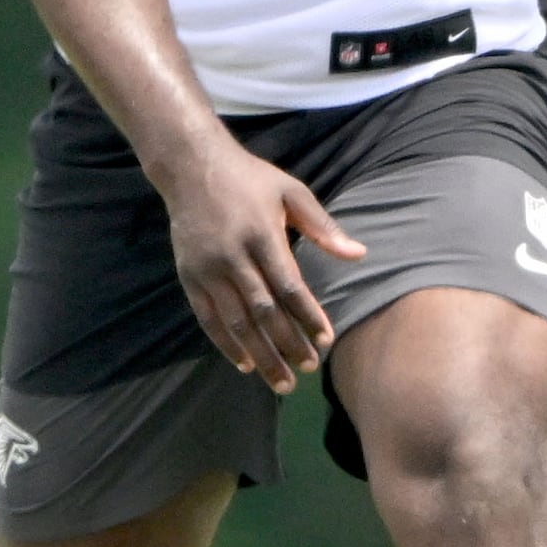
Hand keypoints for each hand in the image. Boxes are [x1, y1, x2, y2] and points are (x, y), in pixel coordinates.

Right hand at [159, 138, 364, 393]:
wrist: (190, 166)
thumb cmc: (249, 179)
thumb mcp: (290, 191)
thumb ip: (322, 226)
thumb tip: (358, 254)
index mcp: (261, 234)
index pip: (288, 286)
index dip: (308, 316)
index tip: (326, 340)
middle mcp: (233, 255)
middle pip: (263, 311)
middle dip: (287, 344)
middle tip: (308, 369)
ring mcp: (207, 269)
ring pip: (236, 322)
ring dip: (259, 354)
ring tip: (281, 380)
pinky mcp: (189, 277)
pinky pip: (208, 319)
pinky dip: (225, 344)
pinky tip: (244, 364)